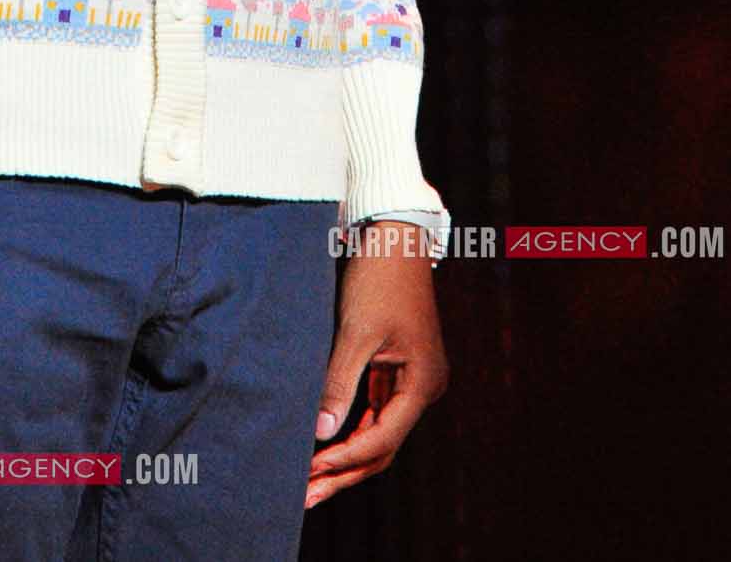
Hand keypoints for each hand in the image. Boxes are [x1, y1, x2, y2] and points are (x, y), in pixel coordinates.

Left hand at [304, 227, 449, 511]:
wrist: (394, 235)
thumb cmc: (378, 276)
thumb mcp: (355, 330)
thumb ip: (339, 382)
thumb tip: (321, 433)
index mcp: (423, 382)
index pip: (382, 438)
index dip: (344, 459)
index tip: (310, 473)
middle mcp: (424, 387)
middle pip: (383, 445)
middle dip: (345, 471)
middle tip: (306, 494)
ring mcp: (414, 379)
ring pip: (379, 432)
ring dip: (346, 455)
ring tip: (311, 480)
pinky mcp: (399, 368)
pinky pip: (377, 411)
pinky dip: (352, 429)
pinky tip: (326, 444)